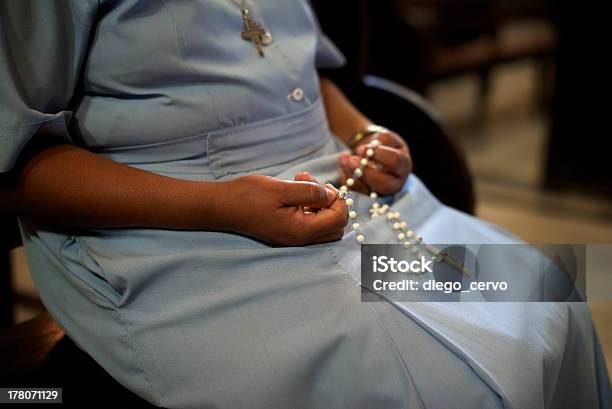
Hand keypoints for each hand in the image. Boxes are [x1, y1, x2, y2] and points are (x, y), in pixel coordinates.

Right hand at [224, 174, 346, 245]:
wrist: (222, 206)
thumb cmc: (248, 196)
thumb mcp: (282, 189)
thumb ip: (310, 192)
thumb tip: (331, 195)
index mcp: (302, 230)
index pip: (338, 220)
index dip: (338, 200)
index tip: (324, 184)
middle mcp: (300, 239)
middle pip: (335, 227)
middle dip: (332, 204)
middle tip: (317, 185)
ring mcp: (293, 238)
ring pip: (324, 225)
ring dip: (320, 203)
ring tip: (302, 180)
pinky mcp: (287, 232)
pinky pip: (309, 223)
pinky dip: (309, 206)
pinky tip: (296, 189)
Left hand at [338, 130, 411, 195]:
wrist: (374, 155)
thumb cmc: (383, 145)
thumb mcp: (386, 138)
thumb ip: (380, 140)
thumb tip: (365, 150)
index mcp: (403, 166)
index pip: (395, 162)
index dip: (379, 155)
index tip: (364, 148)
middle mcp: (395, 183)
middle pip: (384, 185)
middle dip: (366, 173)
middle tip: (352, 160)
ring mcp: (380, 193)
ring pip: (367, 192)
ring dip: (352, 176)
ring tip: (344, 159)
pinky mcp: (366, 196)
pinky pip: (355, 193)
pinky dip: (345, 179)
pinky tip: (342, 166)